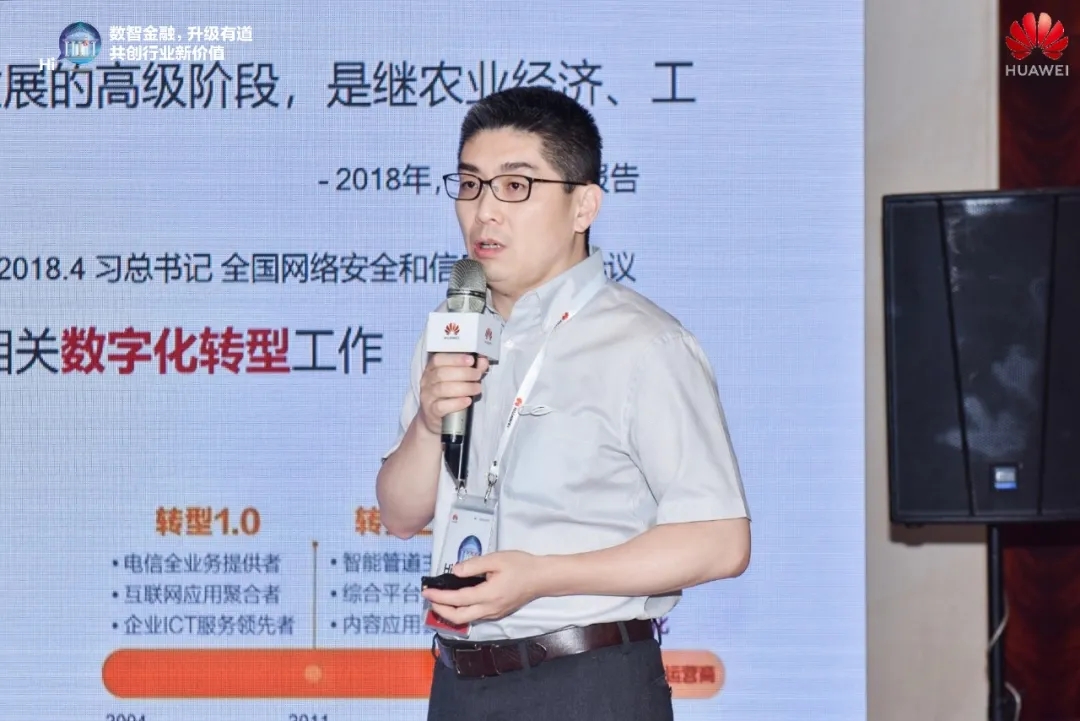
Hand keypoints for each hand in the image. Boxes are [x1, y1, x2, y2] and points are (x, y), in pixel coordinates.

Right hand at [418, 353, 489, 435]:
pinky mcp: (431, 412)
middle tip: (477, 375)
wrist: (434, 418)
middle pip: (442, 373)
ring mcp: (427, 397)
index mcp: (431, 370)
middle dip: (463, 373)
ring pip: (442, 389)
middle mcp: (426, 382)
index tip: (471, 360)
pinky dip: (456, 403)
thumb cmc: (448, 395)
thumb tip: (482, 360)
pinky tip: (467, 401)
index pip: (438, 359)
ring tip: (477, 389)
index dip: (455, 358)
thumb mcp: (458, 380)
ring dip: (463, 387)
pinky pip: (441, 406)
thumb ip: (471, 369)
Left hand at [421, 551, 542, 625]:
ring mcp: (493, 614)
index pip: (457, 599)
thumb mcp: (496, 559)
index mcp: (488, 595)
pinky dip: (461, 611)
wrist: (541, 578)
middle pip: (458, 618)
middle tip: (429, 598)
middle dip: (439, 609)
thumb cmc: (520, 565)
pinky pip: (474, 616)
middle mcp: (489, 609)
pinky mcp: (497, 614)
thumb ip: (474, 565)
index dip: (439, 597)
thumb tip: (455, 571)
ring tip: (440, 599)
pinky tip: (457, 600)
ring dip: (449, 612)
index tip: (426, 591)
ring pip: (466, 620)